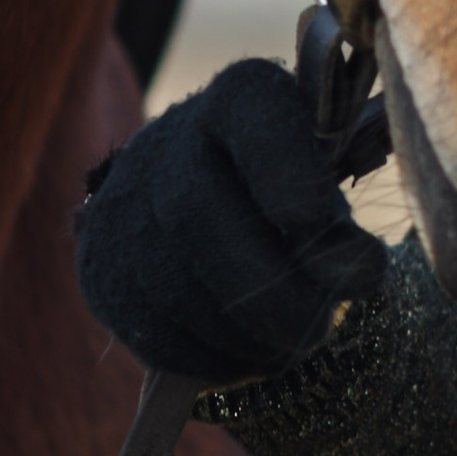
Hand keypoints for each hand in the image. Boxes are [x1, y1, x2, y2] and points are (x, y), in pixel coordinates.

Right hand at [75, 59, 387, 386]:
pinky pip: (153, 332)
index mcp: (238, 98)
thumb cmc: (282, 183)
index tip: (337, 238)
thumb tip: (354, 269)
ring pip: (172, 284)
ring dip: (245, 332)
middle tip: (323, 324)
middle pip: (197, 216)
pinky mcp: (102, 273)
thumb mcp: (319, 172)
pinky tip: (249, 354)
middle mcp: (166, 144)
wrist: (190, 194)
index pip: (255, 119)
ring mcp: (121, 209)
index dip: (292, 180)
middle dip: (271, 288)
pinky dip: (212, 357)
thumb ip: (335, 211)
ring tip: (292, 342)